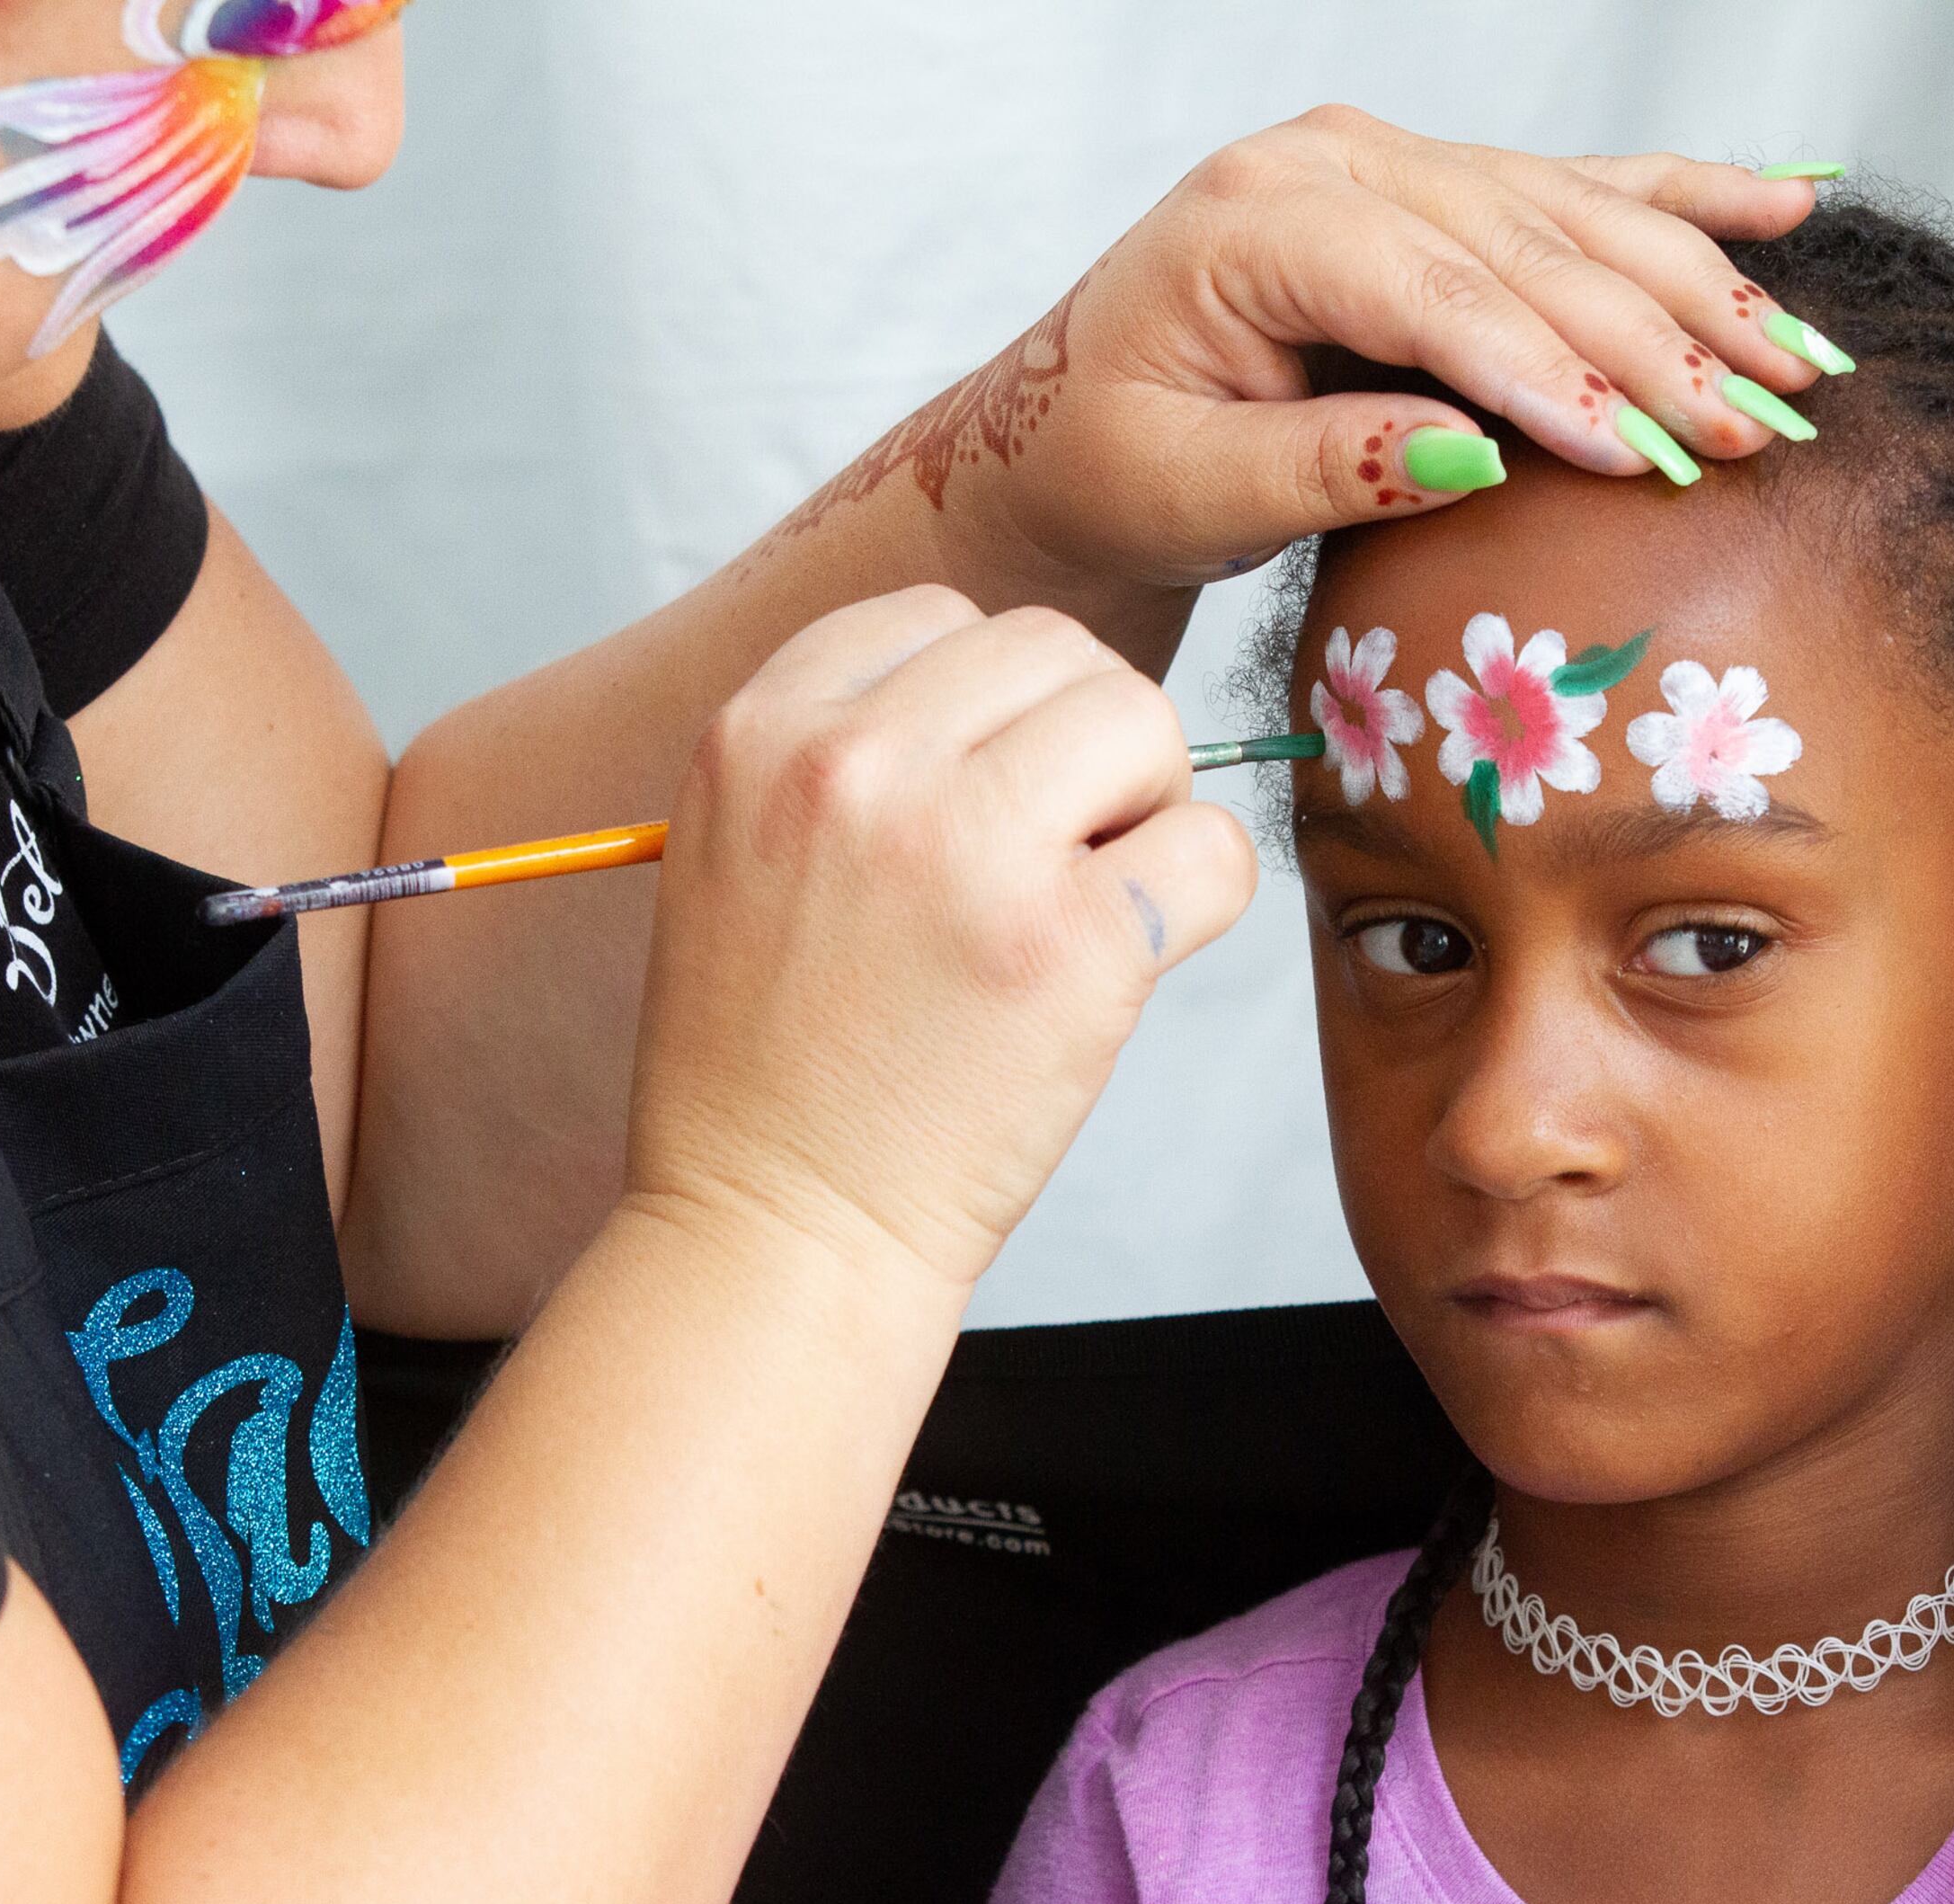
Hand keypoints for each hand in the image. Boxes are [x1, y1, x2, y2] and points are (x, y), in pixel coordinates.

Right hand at [621, 588, 1255, 1291]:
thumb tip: (1012, 696)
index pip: (936, 619)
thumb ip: (846, 758)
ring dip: (1145, 801)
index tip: (981, 796)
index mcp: (760, 733)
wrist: (775, 1233)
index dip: (990, 703)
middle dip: (1081, 741)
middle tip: (1058, 853)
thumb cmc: (770, 1071)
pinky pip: (1211, 848)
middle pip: (1055, 650)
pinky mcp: (1071, 945)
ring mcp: (967, 849)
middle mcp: (857, 767)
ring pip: (1143, 719)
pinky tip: (1135, 955)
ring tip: (1090, 896)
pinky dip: (1203, 895)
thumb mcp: (742, 862)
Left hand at [964, 108, 1835, 587]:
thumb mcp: (1184, 491)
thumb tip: (1470, 457)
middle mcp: (1330, 160)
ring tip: (1797, 365)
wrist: (1071, 435)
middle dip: (1652, 341)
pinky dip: (1681, 203)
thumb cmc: (1111, 467)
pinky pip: (1575, 192)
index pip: (1429, 287)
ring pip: (1570, 215)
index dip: (1544, 369)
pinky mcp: (1434, 193)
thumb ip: (1315, 470)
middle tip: (1754, 429)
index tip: (1639, 450)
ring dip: (1695, 289)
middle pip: (1523, 245)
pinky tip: (1783, 207)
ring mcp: (1390, 162)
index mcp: (1252, 219)